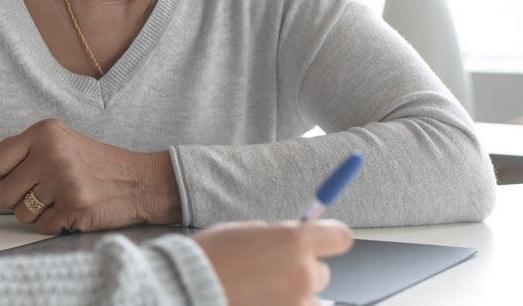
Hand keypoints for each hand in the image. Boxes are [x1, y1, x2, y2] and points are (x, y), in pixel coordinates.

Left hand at [0, 118, 180, 233]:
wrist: (138, 180)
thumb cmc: (91, 166)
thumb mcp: (51, 155)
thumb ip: (9, 174)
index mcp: (44, 131)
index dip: (5, 175)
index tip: (26, 173)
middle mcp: (52, 152)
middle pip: (3, 193)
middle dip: (19, 199)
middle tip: (46, 189)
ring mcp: (63, 179)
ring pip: (21, 214)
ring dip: (38, 213)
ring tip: (62, 196)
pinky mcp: (74, 205)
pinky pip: (42, 227)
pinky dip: (55, 224)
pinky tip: (72, 208)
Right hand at [194, 220, 352, 305]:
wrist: (189, 289)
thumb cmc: (211, 258)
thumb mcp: (246, 232)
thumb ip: (278, 236)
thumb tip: (296, 240)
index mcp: (295, 241)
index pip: (340, 237)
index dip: (330, 237)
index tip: (324, 240)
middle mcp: (304, 274)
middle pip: (322, 272)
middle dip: (302, 271)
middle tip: (272, 271)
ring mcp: (298, 304)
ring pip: (309, 298)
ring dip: (292, 295)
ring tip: (260, 291)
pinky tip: (257, 299)